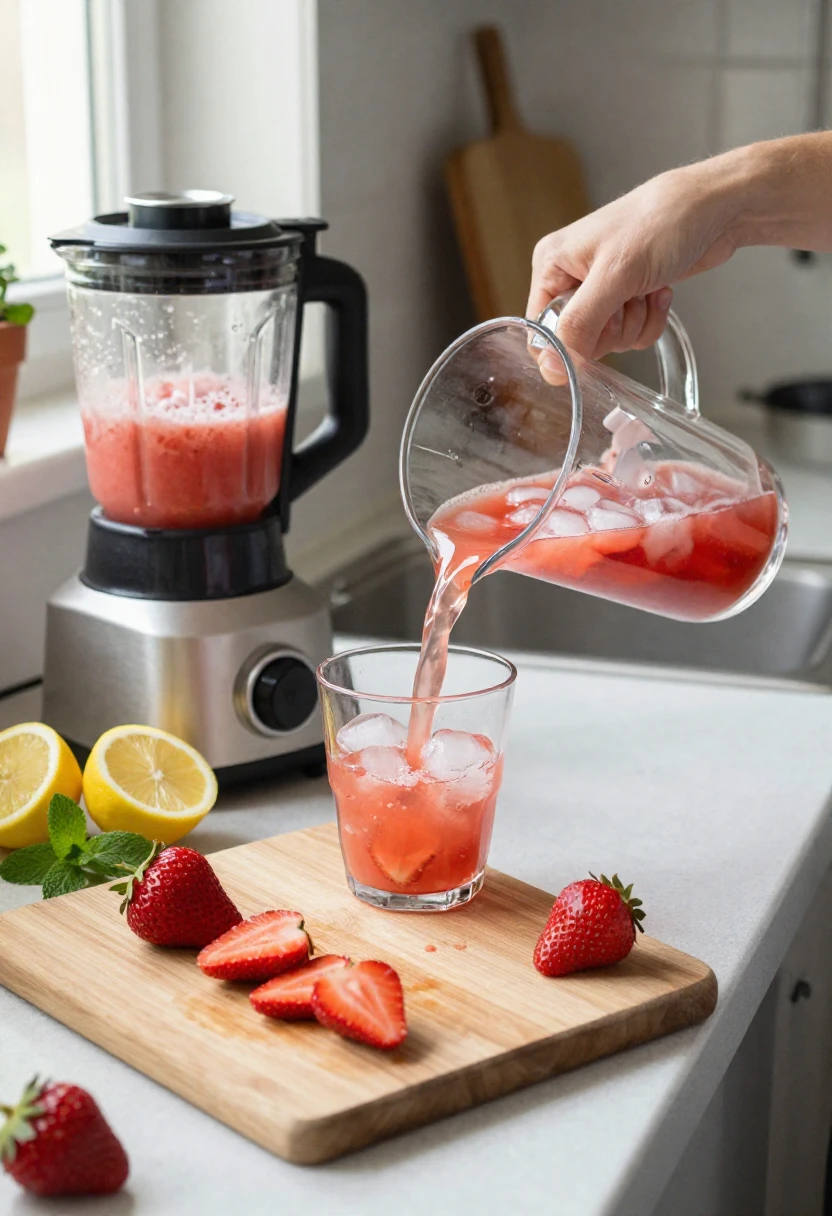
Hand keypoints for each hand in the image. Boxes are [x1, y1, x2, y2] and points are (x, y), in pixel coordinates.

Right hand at [527, 160, 742, 363]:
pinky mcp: (629, 297)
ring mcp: (602, 289)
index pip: (541, 331)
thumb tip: (551, 369)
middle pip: (577, 340)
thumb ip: (579, 325)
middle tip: (626, 299)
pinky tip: (658, 292)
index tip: (594, 341)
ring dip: (634, 323)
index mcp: (552, 265)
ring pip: (608, 340)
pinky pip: (632, 334)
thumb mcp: (613, 276)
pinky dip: (650, 320)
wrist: (714, 209)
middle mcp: (572, 278)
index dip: (566, 347)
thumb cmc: (661, 222)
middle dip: (610, 330)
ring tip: (645, 289)